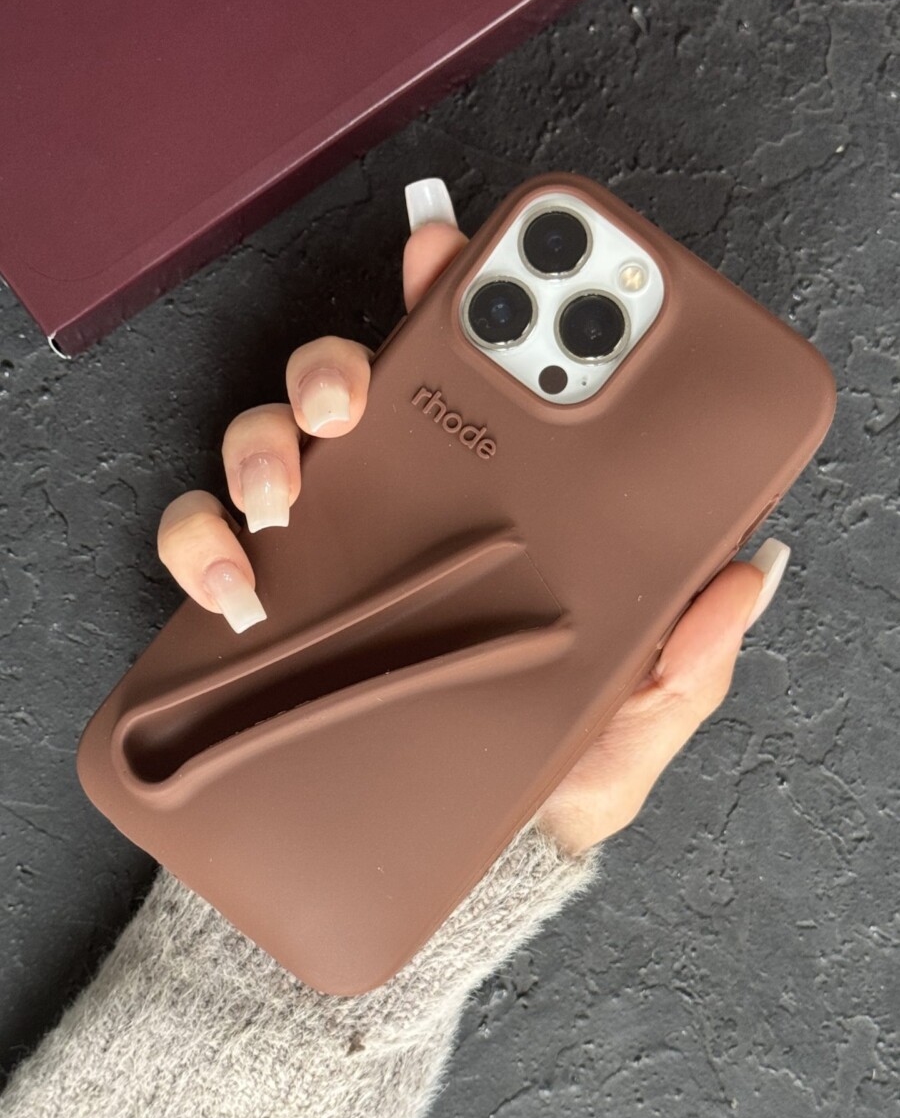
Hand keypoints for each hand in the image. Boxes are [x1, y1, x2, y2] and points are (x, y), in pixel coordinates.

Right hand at [157, 179, 788, 856]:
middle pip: (355, 388)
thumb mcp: (639, 716)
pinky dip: (201, 545)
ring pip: (269, 444)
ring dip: (263, 443)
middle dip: (338, 362)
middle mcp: (408, 507)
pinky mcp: (267, 612)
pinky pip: (205, 548)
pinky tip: (236, 582)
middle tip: (356, 392)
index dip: (460, 298)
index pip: (480, 381)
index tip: (447, 249)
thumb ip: (689, 656)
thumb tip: (738, 580)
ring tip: (286, 491)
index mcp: (501, 503)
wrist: (470, 868)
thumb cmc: (556, 778)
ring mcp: (332, 554)